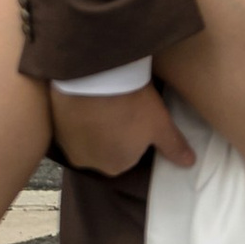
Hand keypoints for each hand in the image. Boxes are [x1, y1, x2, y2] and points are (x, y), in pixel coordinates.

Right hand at [49, 80, 196, 177]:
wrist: (94, 76)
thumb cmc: (132, 104)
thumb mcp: (160, 125)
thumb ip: (173, 146)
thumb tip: (189, 163)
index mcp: (116, 166)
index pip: (126, 155)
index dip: (131, 134)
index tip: (134, 115)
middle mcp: (88, 163)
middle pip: (104, 148)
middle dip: (110, 131)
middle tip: (119, 106)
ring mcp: (68, 145)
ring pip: (85, 136)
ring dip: (91, 123)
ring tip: (101, 100)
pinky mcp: (55, 125)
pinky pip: (68, 124)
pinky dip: (76, 114)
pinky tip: (85, 98)